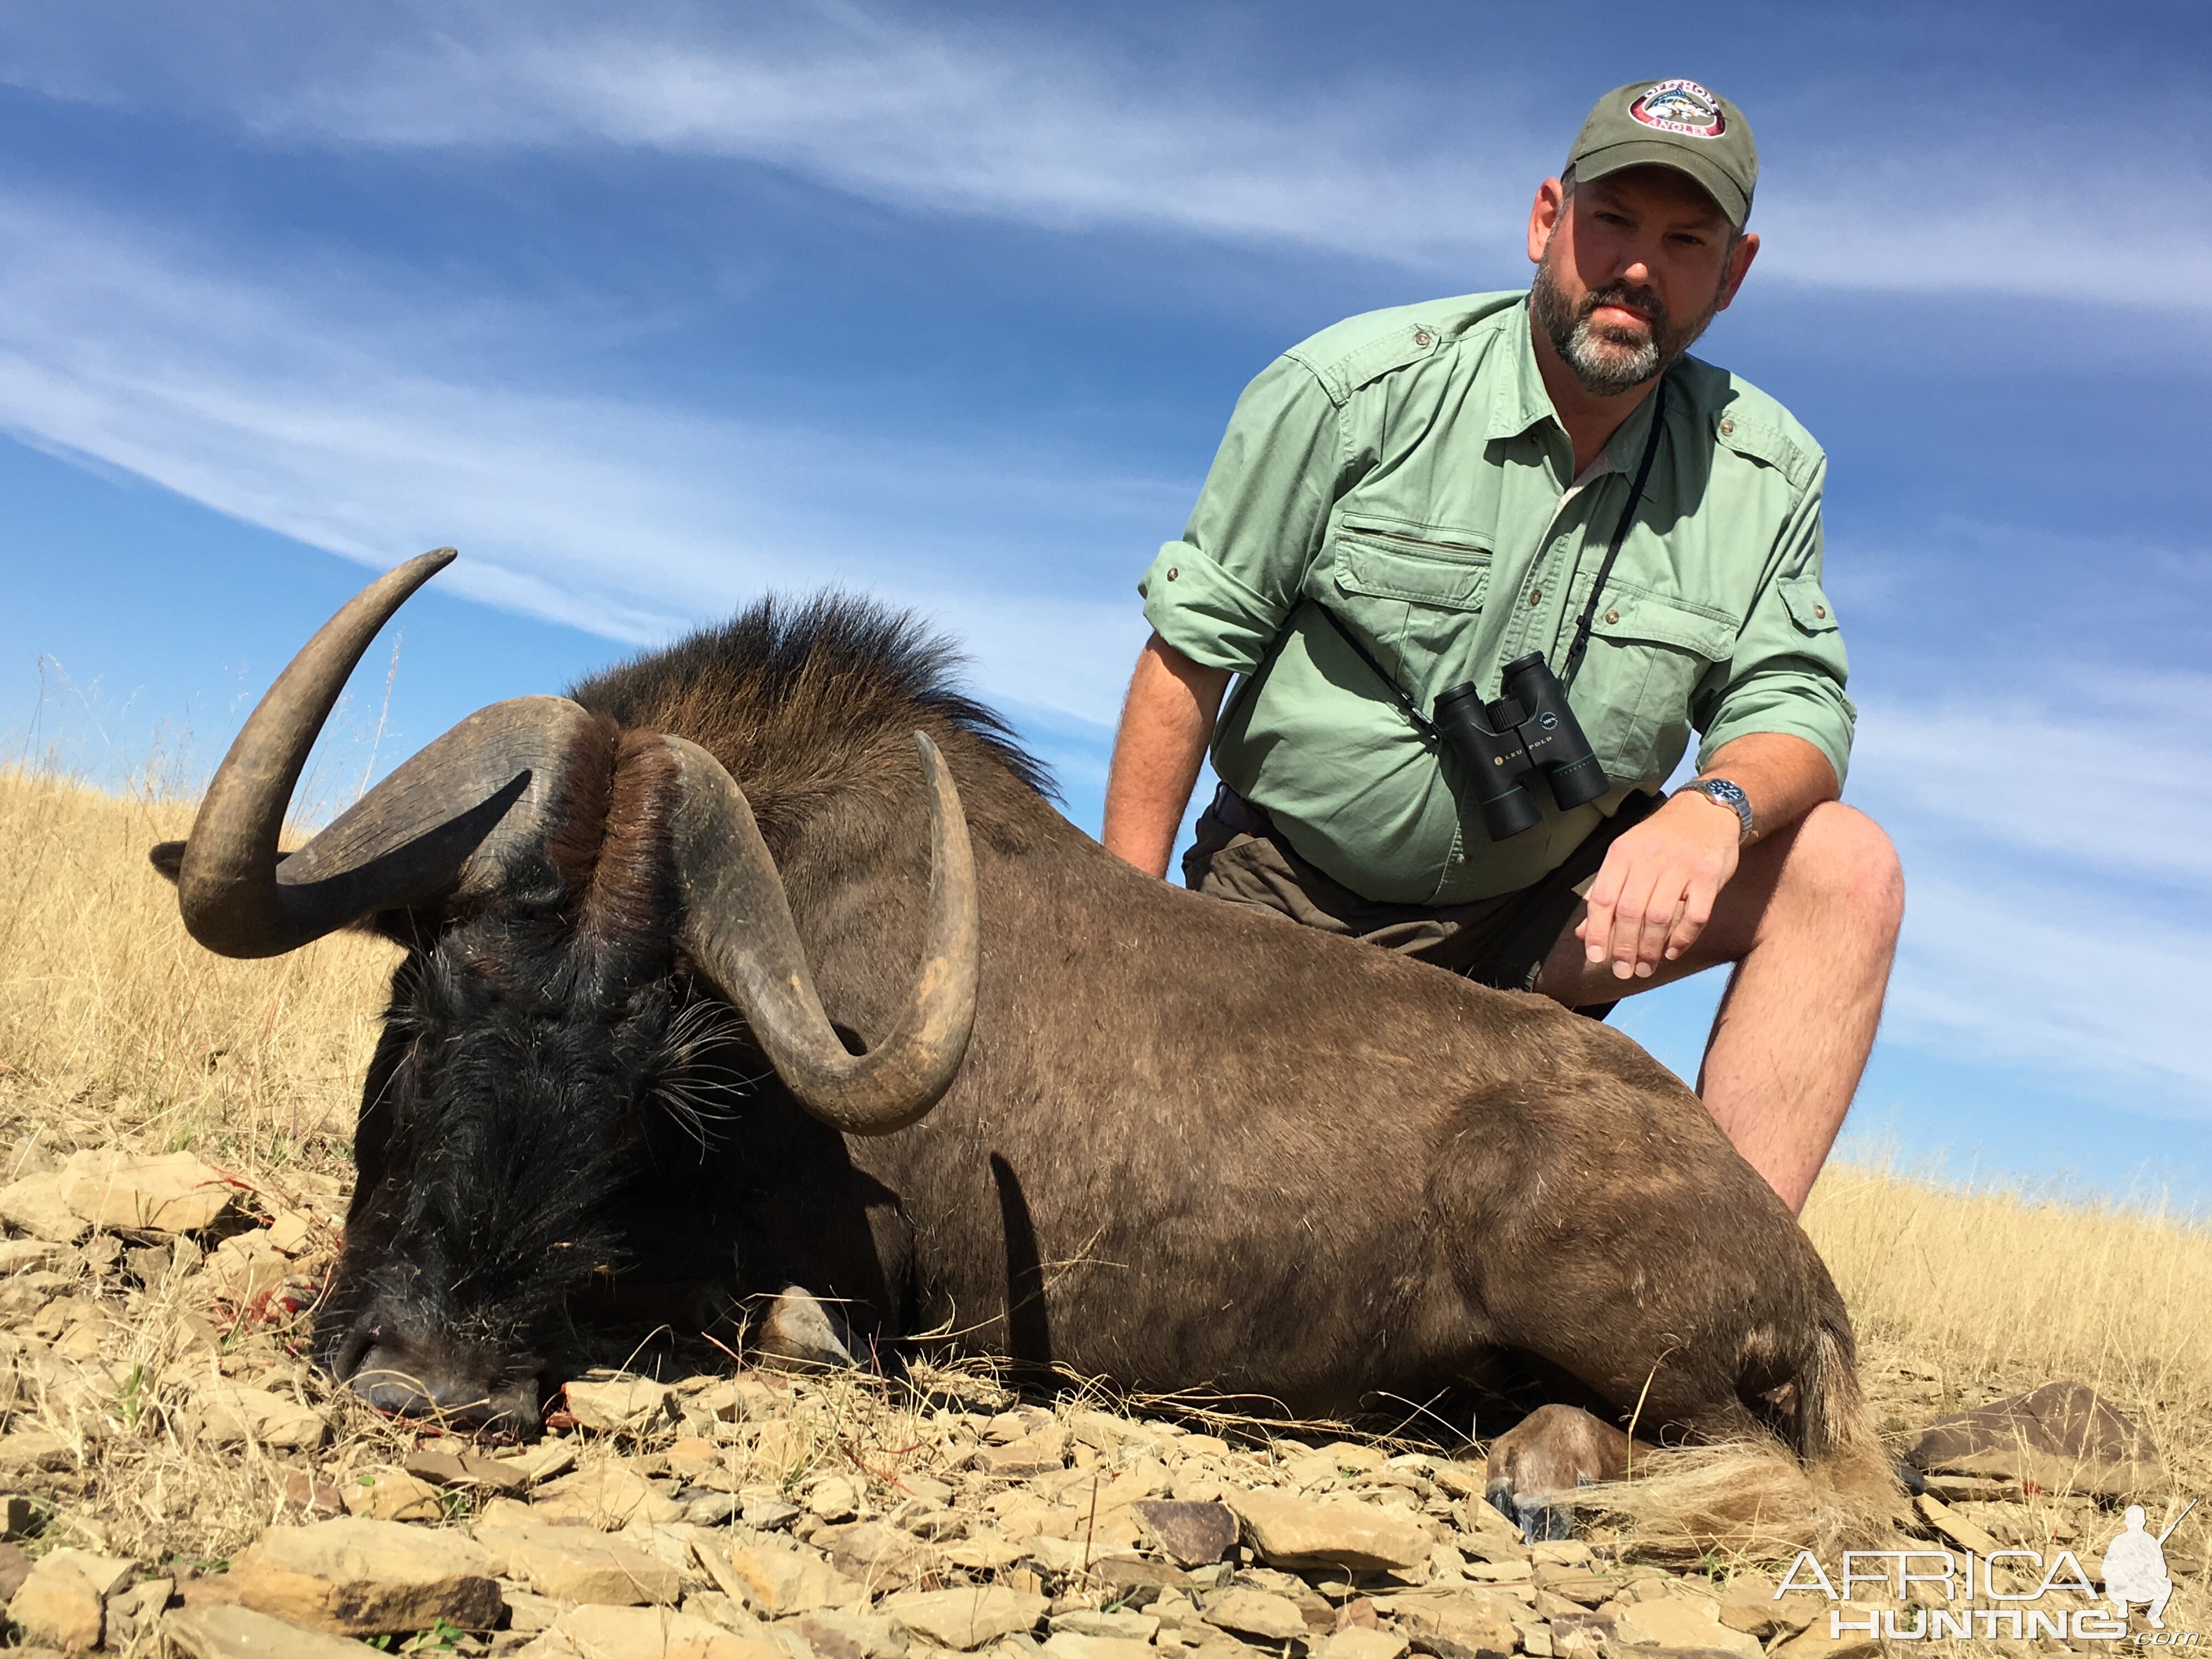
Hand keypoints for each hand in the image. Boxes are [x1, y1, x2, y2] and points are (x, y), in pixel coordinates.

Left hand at [1577, 791, 1742, 979]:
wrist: (1706, 811)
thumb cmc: (1661, 839)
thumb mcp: (1627, 856)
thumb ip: (1607, 893)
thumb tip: (1584, 933)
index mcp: (1622, 853)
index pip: (1603, 898)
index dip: (1597, 931)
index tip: (1595, 957)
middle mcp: (1649, 858)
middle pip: (1629, 912)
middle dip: (1623, 947)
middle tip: (1623, 971)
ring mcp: (1681, 866)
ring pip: (1659, 917)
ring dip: (1650, 948)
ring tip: (1645, 967)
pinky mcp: (1708, 876)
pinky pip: (1695, 915)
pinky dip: (1682, 938)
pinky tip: (1671, 952)